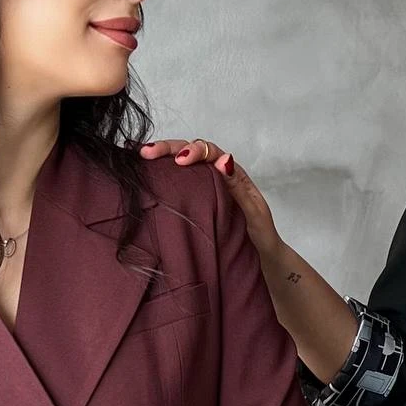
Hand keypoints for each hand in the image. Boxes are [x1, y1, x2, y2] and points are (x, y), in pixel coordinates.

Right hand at [138, 137, 280, 260]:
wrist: (262, 257)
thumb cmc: (259, 235)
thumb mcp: (253, 209)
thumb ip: (237, 185)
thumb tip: (222, 160)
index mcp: (232, 174)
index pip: (210, 152)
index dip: (194, 151)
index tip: (180, 161)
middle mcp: (216, 176)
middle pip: (191, 152)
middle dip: (169, 149)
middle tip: (148, 153)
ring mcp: (204, 188)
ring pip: (181, 165)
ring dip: (163, 159)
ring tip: (143, 156)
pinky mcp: (195, 202)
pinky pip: (178, 184)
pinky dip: (163, 175)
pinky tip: (148, 175)